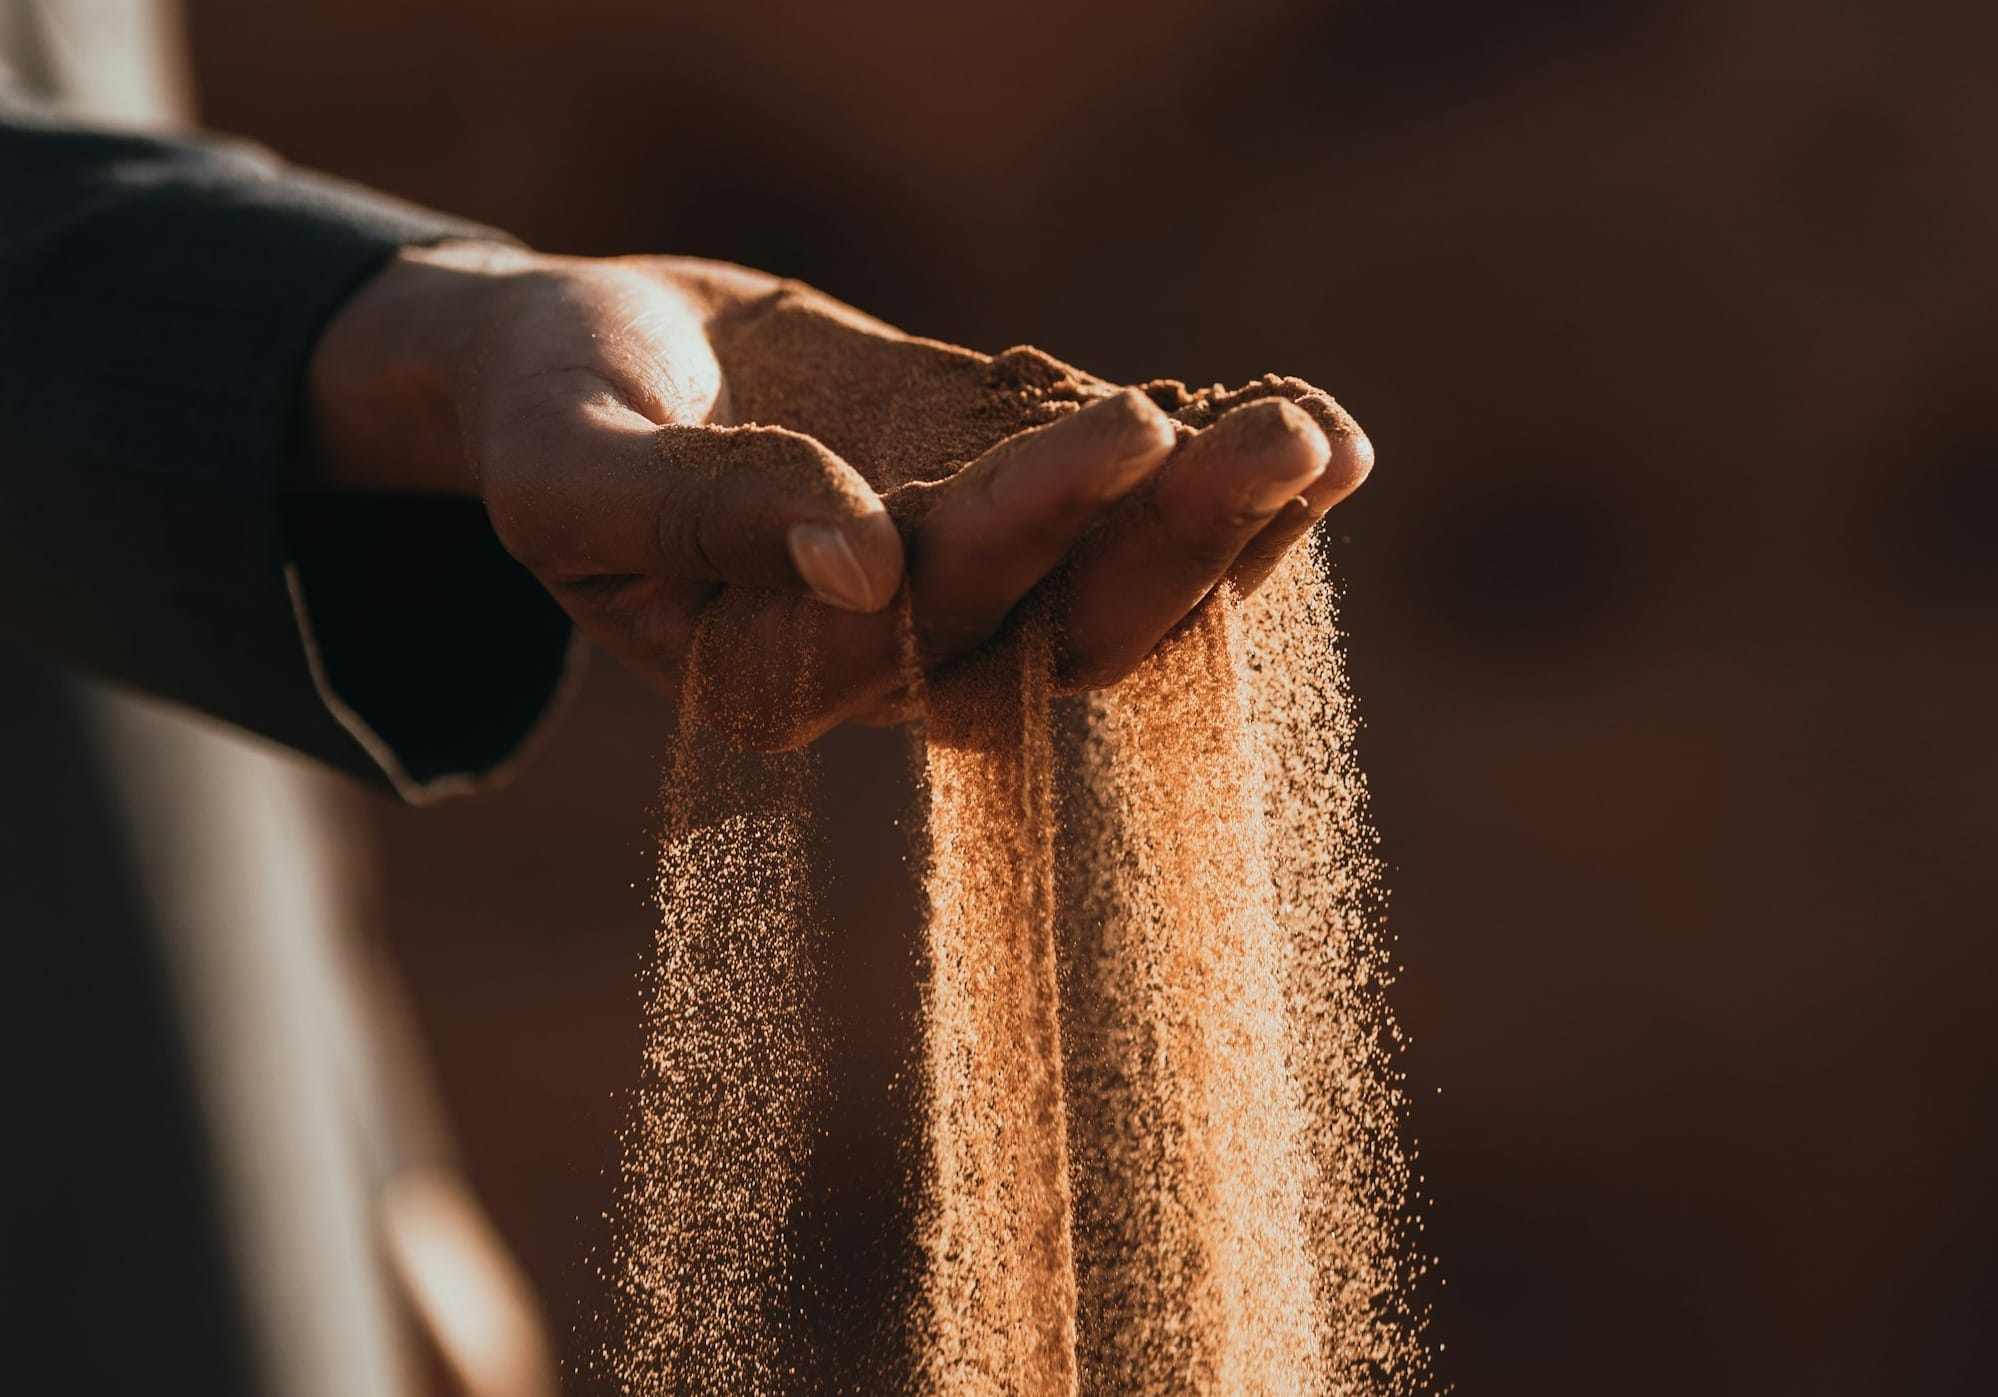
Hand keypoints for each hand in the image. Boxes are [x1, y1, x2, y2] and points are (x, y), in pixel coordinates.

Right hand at [305, 244, 1371, 747]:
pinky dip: (1217, 482)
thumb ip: (698, 514)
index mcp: (781, 680)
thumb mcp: (575, 467)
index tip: (1122, 424)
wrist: (590, 353)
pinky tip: (1311, 428)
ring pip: (1121, 596)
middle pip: (1060, 632)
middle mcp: (895, 662)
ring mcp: (966, 586)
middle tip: (1281, 436)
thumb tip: (861, 562)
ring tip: (1321, 434)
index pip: (929, 622)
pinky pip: (1127, 518)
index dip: (1030, 528)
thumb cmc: (551, 414)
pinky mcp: (1007, 504)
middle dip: (1178, 538)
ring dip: (1229, 524)